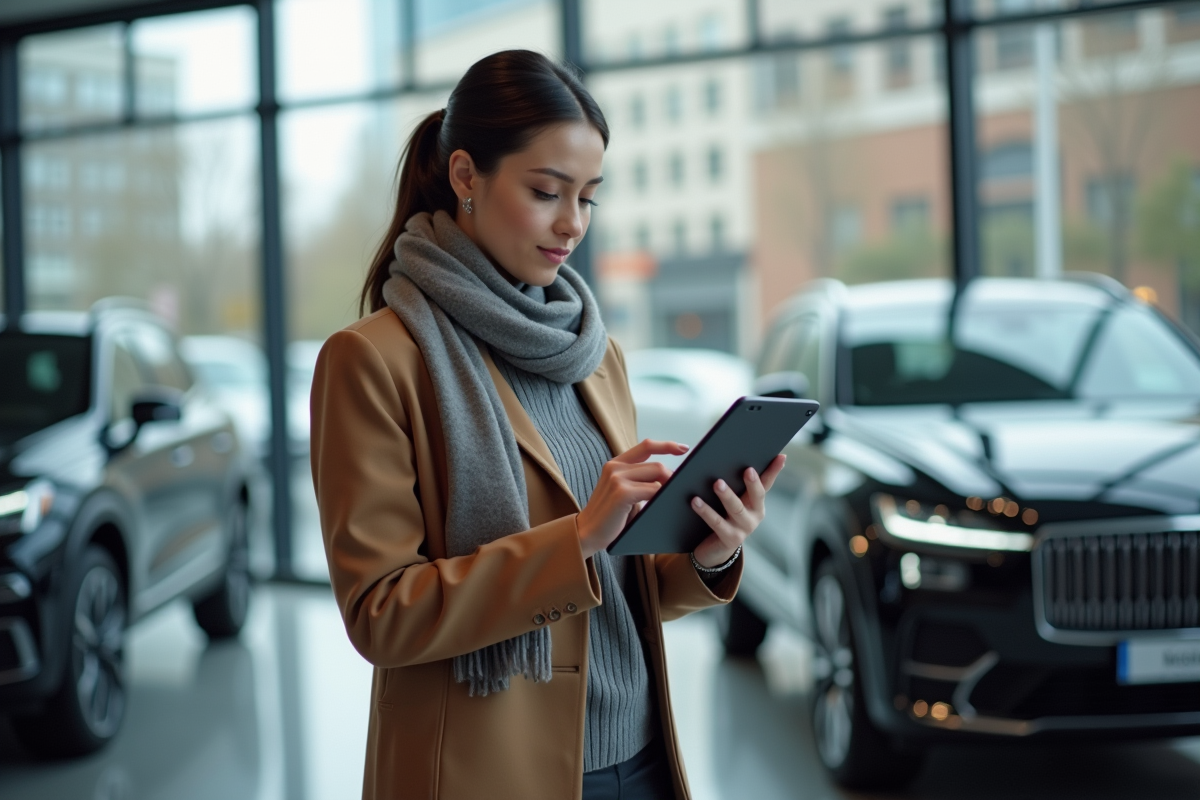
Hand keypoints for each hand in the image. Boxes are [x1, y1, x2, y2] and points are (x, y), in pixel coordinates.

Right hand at [577, 439, 688, 558]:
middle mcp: (615, 467)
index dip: (667, 445)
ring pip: (657, 474)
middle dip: (671, 477)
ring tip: (671, 499)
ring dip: (668, 487)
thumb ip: (639, 481)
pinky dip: (661, 497)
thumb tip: (667, 478)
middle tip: (678, 491)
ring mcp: (617, 478)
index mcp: (616, 464)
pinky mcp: (622, 492)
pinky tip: (662, 505)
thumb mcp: (623, 492)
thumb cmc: (609, 516)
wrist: (587, 533)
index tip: (684, 448)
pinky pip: (653, 490)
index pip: (646, 446)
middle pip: (656, 464)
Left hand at [691, 455, 785, 567]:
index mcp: (757, 503)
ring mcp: (744, 529)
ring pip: (736, 509)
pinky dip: (706, 511)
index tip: (780, 456)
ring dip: (727, 495)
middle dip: (752, 483)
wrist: (714, 549)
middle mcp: (755, 516)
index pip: (767, 483)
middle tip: (747, 469)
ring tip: (717, 483)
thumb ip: (736, 483)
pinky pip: (717, 523)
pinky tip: (695, 501)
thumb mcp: (733, 500)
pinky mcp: (730, 539)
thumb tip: (734, 455)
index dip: (774, 470)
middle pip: (756, 496)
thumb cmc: (723, 517)